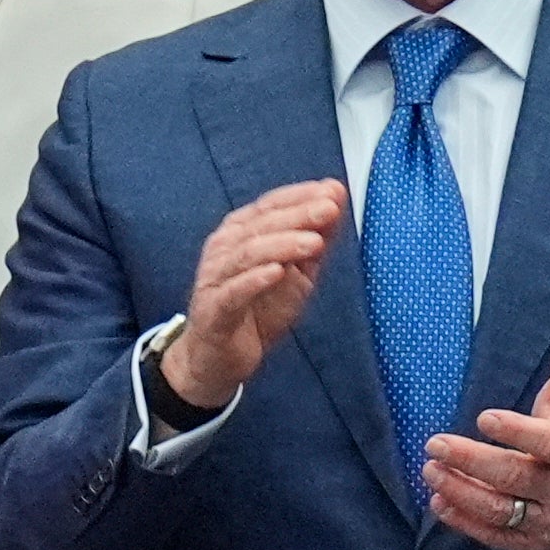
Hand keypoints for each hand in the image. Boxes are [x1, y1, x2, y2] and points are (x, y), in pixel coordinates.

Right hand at [159, 180, 348, 408]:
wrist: (220, 359)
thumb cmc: (258, 309)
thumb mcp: (297, 273)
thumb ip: (315, 239)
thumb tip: (337, 200)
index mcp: (242, 232)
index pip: (271, 204)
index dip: (301, 195)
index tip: (333, 190)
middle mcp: (224, 248)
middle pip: (261, 224)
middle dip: (299, 215)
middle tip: (329, 209)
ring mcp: (215, 278)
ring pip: (247, 253)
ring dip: (283, 244)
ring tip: (314, 242)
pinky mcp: (212, 310)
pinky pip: (232, 292)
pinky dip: (255, 280)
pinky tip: (277, 272)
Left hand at [423, 335, 549, 549]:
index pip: (548, 444)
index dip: (517, 433)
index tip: (483, 419)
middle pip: (514, 478)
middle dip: (472, 461)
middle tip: (435, 445)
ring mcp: (546, 521)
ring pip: (500, 510)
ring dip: (461, 492)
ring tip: (430, 472)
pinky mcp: (529, 543)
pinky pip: (494, 535)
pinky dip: (464, 521)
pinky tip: (439, 502)